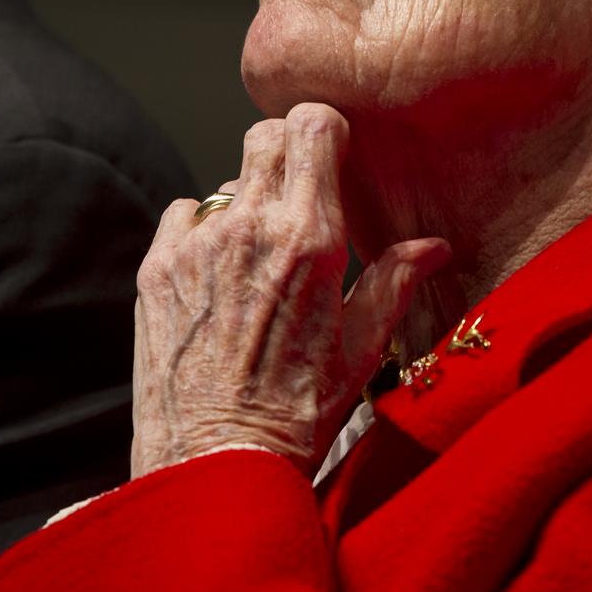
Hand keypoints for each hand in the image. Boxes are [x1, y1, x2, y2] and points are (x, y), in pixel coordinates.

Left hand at [131, 103, 449, 479]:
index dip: (325, 130)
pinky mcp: (156, 267)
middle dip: (288, 151)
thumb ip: (396, 281)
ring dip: (247, 202)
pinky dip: (204, 230)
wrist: (211, 465)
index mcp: (310, 240)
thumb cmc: (298, 414)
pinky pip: (185, 214)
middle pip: (265, 135)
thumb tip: (435, 245)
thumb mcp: (362, 350)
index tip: (334, 154)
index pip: (313, 126)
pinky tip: (218, 274)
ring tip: (259, 258)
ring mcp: (196, 245)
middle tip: (300, 193)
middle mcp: (249, 228)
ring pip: (227, 180)